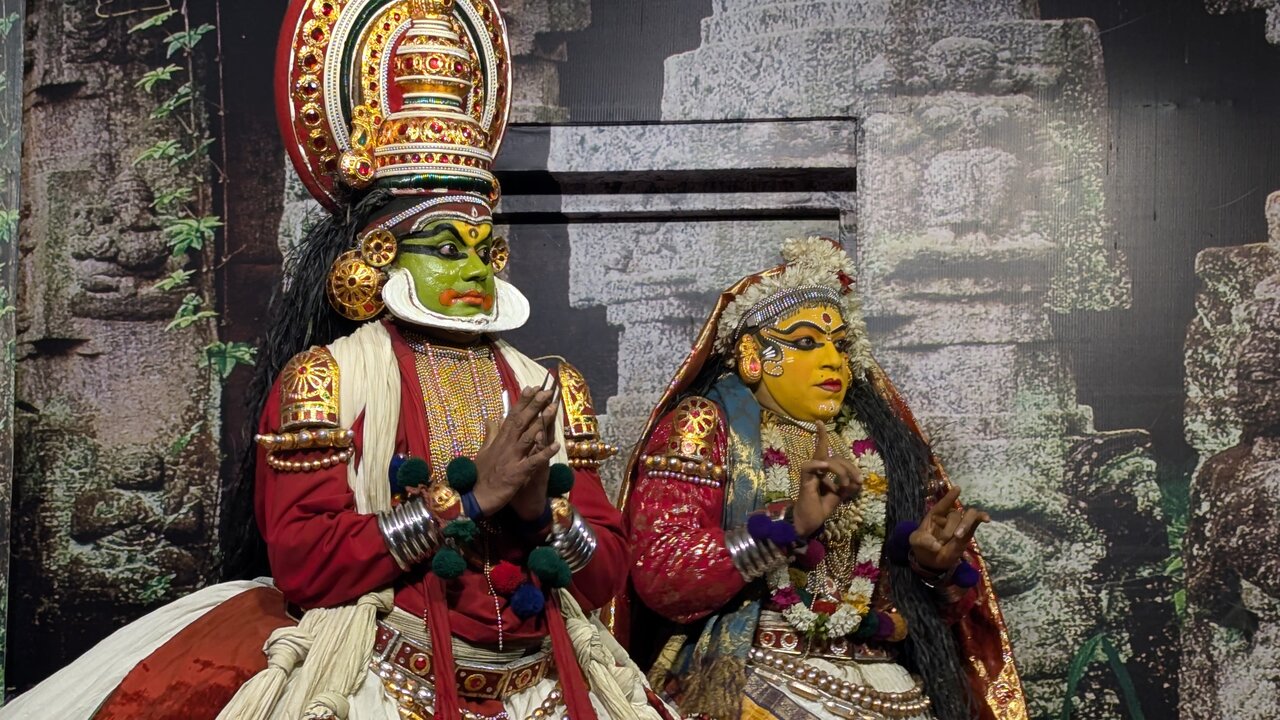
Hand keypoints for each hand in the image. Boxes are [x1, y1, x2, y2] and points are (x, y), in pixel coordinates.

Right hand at [471, 384, 560, 515]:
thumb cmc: (479, 476)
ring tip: (553, 409)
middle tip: (546, 390)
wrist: (473, 499)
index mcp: (499, 441)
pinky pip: (532, 462)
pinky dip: (544, 454)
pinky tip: (556, 446)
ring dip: (541, 422)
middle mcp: (506, 446)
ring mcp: (511, 459)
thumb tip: (491, 419)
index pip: (512, 416)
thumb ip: (490, 435)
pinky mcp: (516, 473)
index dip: (523, 402)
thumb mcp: (483, 452)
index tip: (532, 387)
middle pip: (521, 421)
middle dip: (534, 405)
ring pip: (528, 437)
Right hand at [793, 423, 861, 536]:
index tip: (819, 422)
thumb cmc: (820, 508)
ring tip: (845, 485)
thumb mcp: (839, 496)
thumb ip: (848, 487)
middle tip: (859, 481)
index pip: (826, 451)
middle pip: (835, 457)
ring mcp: (810, 474)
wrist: (809, 523)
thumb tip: (859, 480)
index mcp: (823, 471)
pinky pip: (809, 466)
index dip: (822, 436)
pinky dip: (817, 464)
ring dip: (841, 471)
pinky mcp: (805, 480)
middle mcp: (816, 469)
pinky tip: (824, 467)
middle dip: (850, 467)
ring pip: (827, 460)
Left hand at [909, 486, 988, 572]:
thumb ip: (923, 541)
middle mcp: (948, 516)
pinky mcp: (968, 532)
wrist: (931, 561)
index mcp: (934, 515)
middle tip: (945, 541)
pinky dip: (981, 518)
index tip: (958, 489)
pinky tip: (986, 519)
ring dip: (965, 524)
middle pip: (955, 514)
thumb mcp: (916, 542)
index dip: (949, 497)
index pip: (942, 504)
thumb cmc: (922, 546)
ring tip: (958, 537)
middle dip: (950, 529)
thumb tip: (937, 546)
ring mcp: (959, 523)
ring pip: (968, 516)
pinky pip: (976, 522)